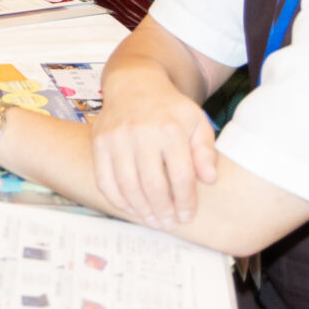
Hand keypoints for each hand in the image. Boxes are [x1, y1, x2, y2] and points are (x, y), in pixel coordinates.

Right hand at [92, 63, 218, 227]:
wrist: (135, 84)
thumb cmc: (170, 109)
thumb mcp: (197, 122)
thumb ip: (206, 151)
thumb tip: (209, 179)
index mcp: (171, 129)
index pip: (181, 176)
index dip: (185, 202)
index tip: (187, 215)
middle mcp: (142, 132)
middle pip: (153, 185)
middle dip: (163, 211)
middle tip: (169, 223)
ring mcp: (116, 137)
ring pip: (127, 185)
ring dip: (140, 209)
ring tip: (152, 220)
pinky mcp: (99, 141)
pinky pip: (104, 179)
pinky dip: (117, 199)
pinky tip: (131, 208)